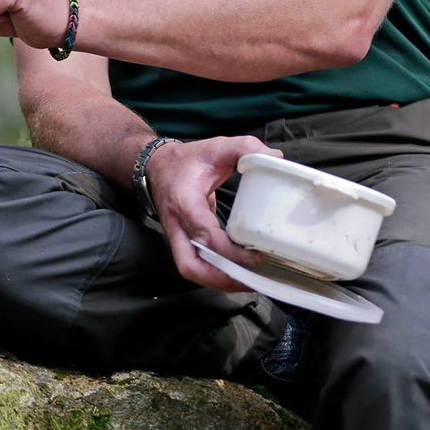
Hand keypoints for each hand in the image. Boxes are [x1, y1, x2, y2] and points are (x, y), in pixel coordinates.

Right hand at [145, 135, 282, 291]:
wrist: (155, 165)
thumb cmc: (185, 160)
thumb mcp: (216, 147)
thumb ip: (245, 147)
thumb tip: (274, 157)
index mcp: (184, 202)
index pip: (205, 236)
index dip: (231, 252)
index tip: (257, 256)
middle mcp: (176, 224)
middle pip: (190, 266)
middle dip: (220, 279)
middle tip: (249, 280)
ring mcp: (177, 235)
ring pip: (191, 269)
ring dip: (217, 281)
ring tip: (247, 281)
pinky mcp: (183, 240)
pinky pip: (197, 263)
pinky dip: (215, 272)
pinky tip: (237, 272)